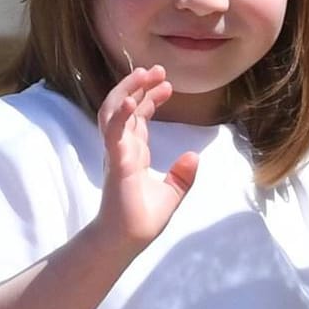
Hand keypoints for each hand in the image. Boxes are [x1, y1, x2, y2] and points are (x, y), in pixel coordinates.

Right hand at [96, 65, 198, 248]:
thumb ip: (182, 175)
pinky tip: (133, 100)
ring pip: (113, 112)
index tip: (167, 84)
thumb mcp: (172, 193)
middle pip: (124, 106)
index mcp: (133, 152)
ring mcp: (117, 153)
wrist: (128, 239)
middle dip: (137, 85)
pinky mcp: (117, 162)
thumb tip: (195, 156)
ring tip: (143, 74)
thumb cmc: (143, 218)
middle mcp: (123, 148)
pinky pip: (114, 133)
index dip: (149, 98)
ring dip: (127, 90)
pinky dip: (122, 115)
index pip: (138, 117)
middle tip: (156, 69)